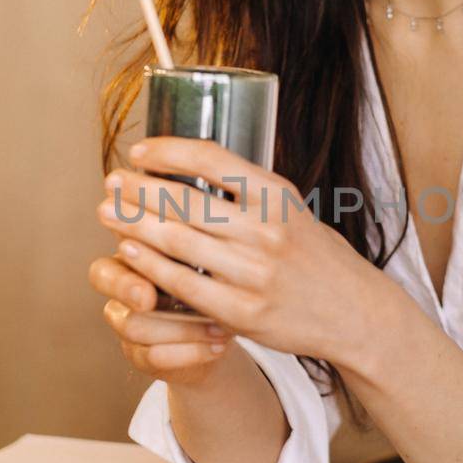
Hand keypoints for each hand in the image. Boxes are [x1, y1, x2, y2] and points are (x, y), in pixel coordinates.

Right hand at [87, 248, 236, 385]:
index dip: (118, 251)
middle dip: (126, 288)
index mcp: (132, 258)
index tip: (132, 249)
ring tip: (219, 326)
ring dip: (180, 327)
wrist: (220, 328)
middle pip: (107, 287)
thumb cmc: (211, 278)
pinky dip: (191, 352)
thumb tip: (204, 200)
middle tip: (147, 297)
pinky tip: (219, 345)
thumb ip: (195, 235)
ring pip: (135, 326)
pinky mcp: (142, 357)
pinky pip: (156, 357)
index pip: (108, 254)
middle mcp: (123, 290)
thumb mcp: (205, 256)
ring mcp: (128, 326)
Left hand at [95, 137, 377, 363]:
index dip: (168, 150)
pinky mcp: (242, 312)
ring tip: (108, 212)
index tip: (138, 151)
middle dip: (138, 188)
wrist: (354, 312)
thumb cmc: (315, 256)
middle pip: (185, 200)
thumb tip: (190, 164)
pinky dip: (150, 265)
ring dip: (134, 224)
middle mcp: (266, 230)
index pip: (213, 158)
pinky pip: (184, 284)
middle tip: (111, 181)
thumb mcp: (292, 209)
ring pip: (177, 241)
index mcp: (278, 195)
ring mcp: (253, 273)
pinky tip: (129, 251)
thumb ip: (250, 192)